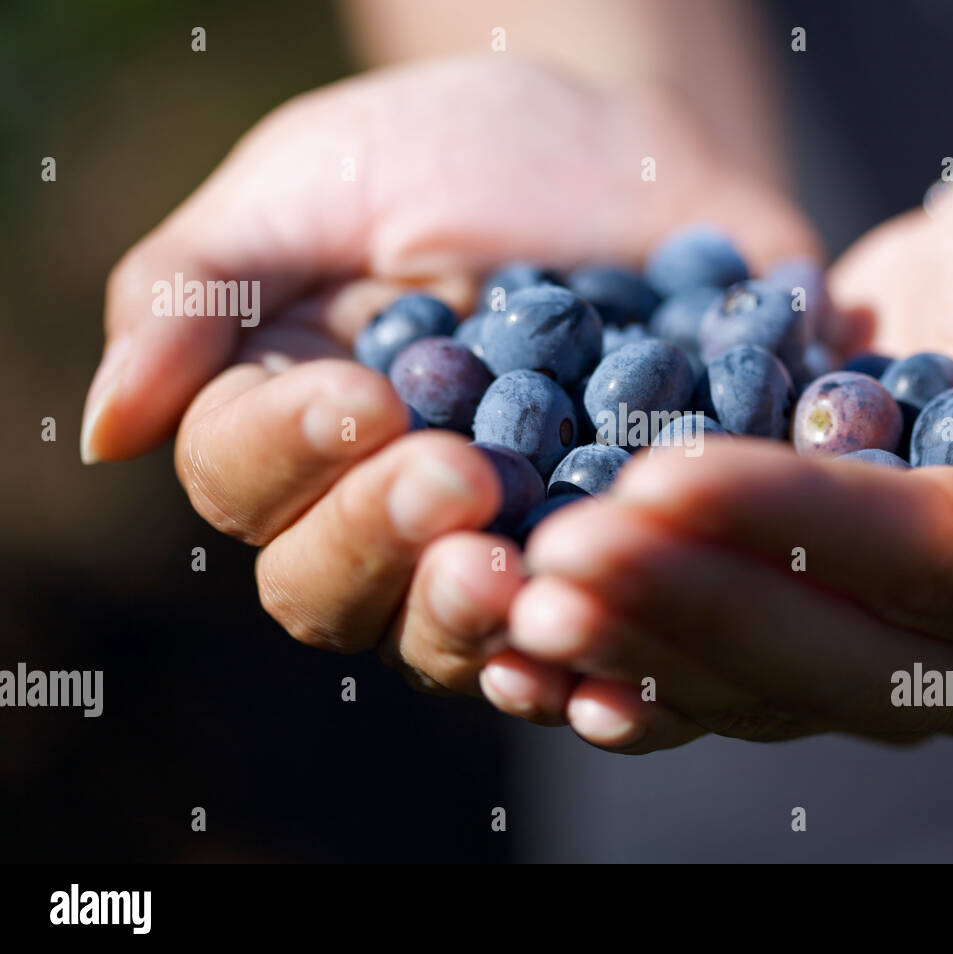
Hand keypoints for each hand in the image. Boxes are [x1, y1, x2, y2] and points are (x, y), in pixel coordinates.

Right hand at [83, 56, 817, 694]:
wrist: (631, 169)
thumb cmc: (457, 153)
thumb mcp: (315, 182)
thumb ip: (199, 290)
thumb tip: (107, 429)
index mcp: (286, 422)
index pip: (242, 477)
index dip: (289, 451)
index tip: (364, 395)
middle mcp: (373, 511)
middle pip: (326, 586)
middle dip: (379, 537)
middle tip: (454, 477)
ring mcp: (485, 552)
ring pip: (438, 638)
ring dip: (462, 618)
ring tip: (509, 572)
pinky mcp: (593, 568)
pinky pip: (572, 648)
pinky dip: (578, 671)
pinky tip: (594, 671)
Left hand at [495, 162, 952, 751]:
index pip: (924, 564)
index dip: (789, 523)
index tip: (658, 479)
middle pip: (826, 651)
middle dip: (680, 600)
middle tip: (548, 563)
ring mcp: (909, 673)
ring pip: (759, 684)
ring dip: (633, 643)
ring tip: (516, 603)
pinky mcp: (828, 646)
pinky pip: (725, 680)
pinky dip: (634, 666)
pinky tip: (539, 658)